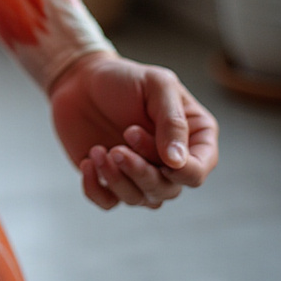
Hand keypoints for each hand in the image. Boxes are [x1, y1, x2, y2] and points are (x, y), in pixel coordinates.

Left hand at [48, 52, 217, 209]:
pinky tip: (88, 161)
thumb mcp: (157, 85)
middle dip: (142, 171)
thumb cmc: (124, 78)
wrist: (82, 80)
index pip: (198, 172)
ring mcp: (139, 172)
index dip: (183, 172)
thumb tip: (177, 163)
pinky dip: (96, 187)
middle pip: (167, 190)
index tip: (161, 154)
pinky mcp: (109, 178)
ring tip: (101, 150)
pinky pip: (108, 202)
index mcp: (192, 138)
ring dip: (118, 178)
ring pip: (140, 200)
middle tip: (122, 142)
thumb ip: (172, 122)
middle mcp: (169, 161)